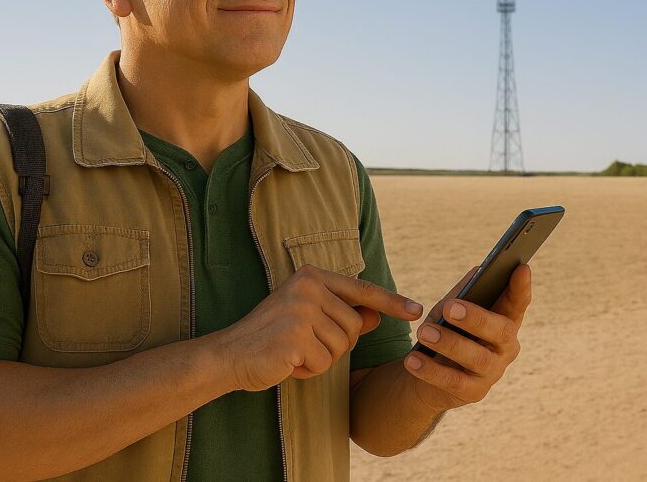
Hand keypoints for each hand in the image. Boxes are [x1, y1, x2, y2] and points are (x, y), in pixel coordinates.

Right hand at [219, 264, 423, 391]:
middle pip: (354, 326)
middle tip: (302, 344)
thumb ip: (342, 314)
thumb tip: (375, 315)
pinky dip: (307, 370)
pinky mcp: (295, 336)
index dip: (391, 302)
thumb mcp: (308, 318)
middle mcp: (308, 287)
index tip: (416, 311)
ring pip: (340, 347)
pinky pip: (322, 363)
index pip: (361, 290)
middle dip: (335, 344)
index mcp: (312, 276)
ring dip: (320, 359)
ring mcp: (301, 310)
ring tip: (293, 352)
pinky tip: (286, 362)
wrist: (229, 355)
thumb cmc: (271, 337)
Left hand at [403, 263, 531, 411]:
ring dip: (449, 343)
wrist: (427, 374)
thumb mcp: (451, 310)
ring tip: (424, 332)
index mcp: (505, 321)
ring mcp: (492, 372)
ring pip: (476, 357)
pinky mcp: (474, 392)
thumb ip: (463, 293)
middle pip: (501, 331)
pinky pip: (454, 382)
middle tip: (449, 307)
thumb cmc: (447, 332)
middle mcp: (506, 348)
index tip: (521, 268)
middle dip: (476, 318)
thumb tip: (478, 270)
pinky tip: (413, 360)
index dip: (522, 288)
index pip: (518, 304)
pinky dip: (431, 370)